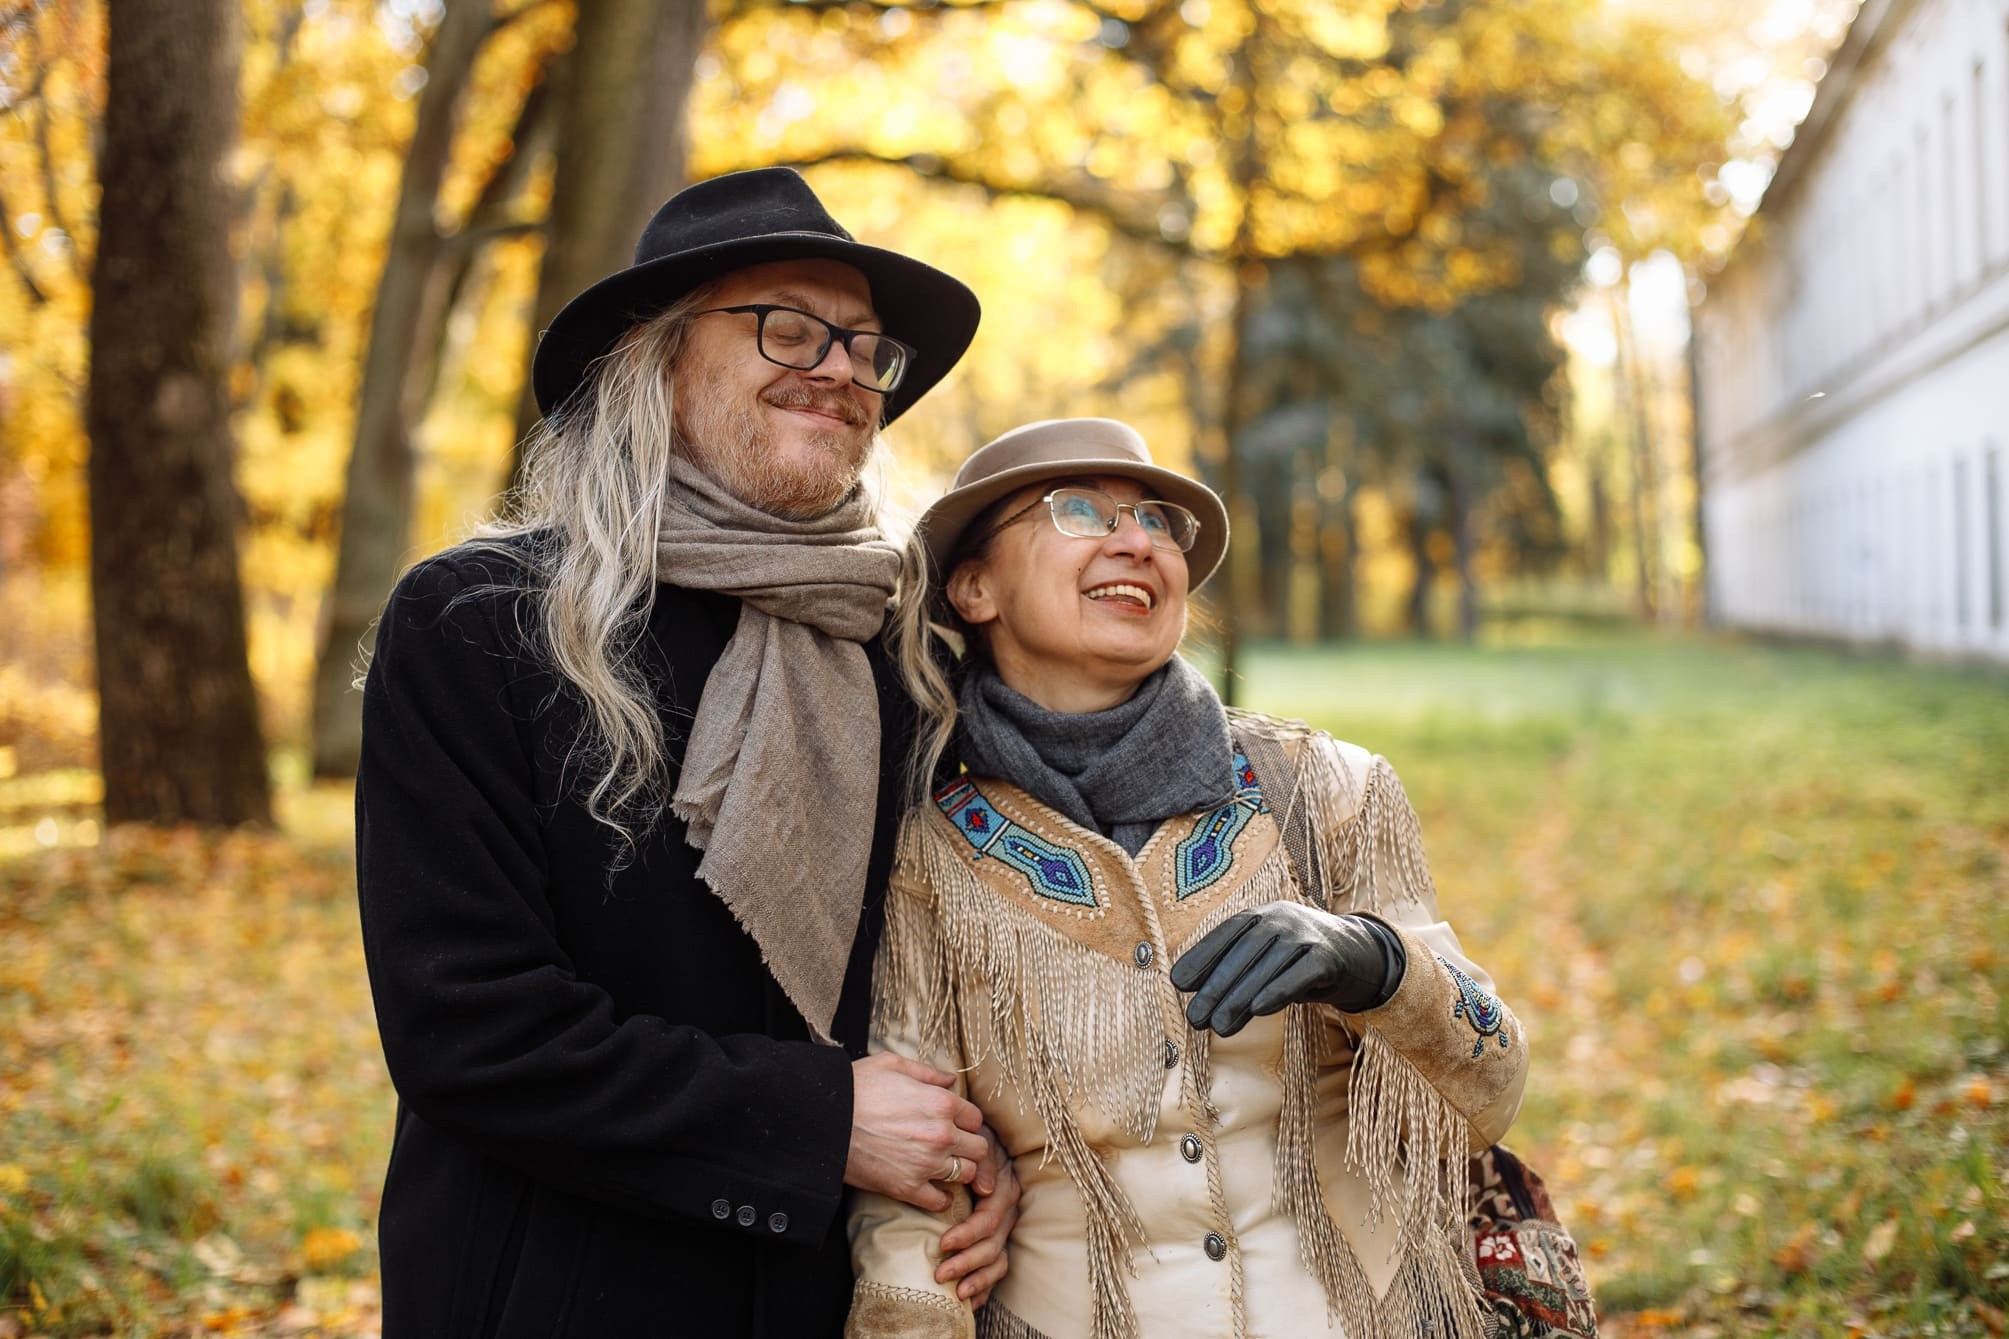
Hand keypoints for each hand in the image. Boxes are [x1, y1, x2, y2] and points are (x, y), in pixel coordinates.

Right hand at [845, 1053, 992, 1212]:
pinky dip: (940, 1198)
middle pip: (979, 1149)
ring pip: (966, 1174)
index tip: (955, 1126)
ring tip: (943, 1167)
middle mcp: (941, 1134)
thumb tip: (950, 1079)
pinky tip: (932, 1189)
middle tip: (954, 1148)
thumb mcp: (892, 1064)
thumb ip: (927, 1072)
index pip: (976, 1119)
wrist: (823, 1119)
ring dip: (958, 1171)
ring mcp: (926, 1163)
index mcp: (942, 1102)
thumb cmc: (855, 1087)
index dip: (966, 1122)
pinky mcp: (907, 1187)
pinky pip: (940, 1201)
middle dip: (969, 1147)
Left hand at [935, 1124, 1018, 1306]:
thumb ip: (981, 1161)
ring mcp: (1005, 1227)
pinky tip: (969, 1301)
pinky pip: (997, 1267)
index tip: (943, 1243)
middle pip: (993, 1245)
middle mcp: (1008, 1210)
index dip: (968, 1234)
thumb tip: (984, 1189)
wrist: (968, 1140)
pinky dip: (985, 1285)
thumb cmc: (966, 1141)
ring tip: (955, 1291)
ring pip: (997, 1260)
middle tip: (940, 1273)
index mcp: (1004, 1188)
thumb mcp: (976, 1141)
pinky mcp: (997, 1238)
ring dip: (976, 1278)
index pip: (990, 1220)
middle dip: (966, 1262)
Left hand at [1169, 902, 1403, 1036]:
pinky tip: (1259, 1010)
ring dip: (1239, 998)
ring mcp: (1307, 935)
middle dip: (1215, 988)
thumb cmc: (1296, 959)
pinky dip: (1278, 990)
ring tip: (1218, 1027)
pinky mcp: (1329, 958)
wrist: (1356, 954)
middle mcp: (1282, 918)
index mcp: (1261, 914)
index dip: (1201, 956)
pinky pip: (1300, 974)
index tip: (1178, 983)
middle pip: (1243, 953)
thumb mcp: (1265, 957)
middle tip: (1195, 1019)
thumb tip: (1194, 998)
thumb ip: (1235, 971)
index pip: (1226, 933)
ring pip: (1267, 966)